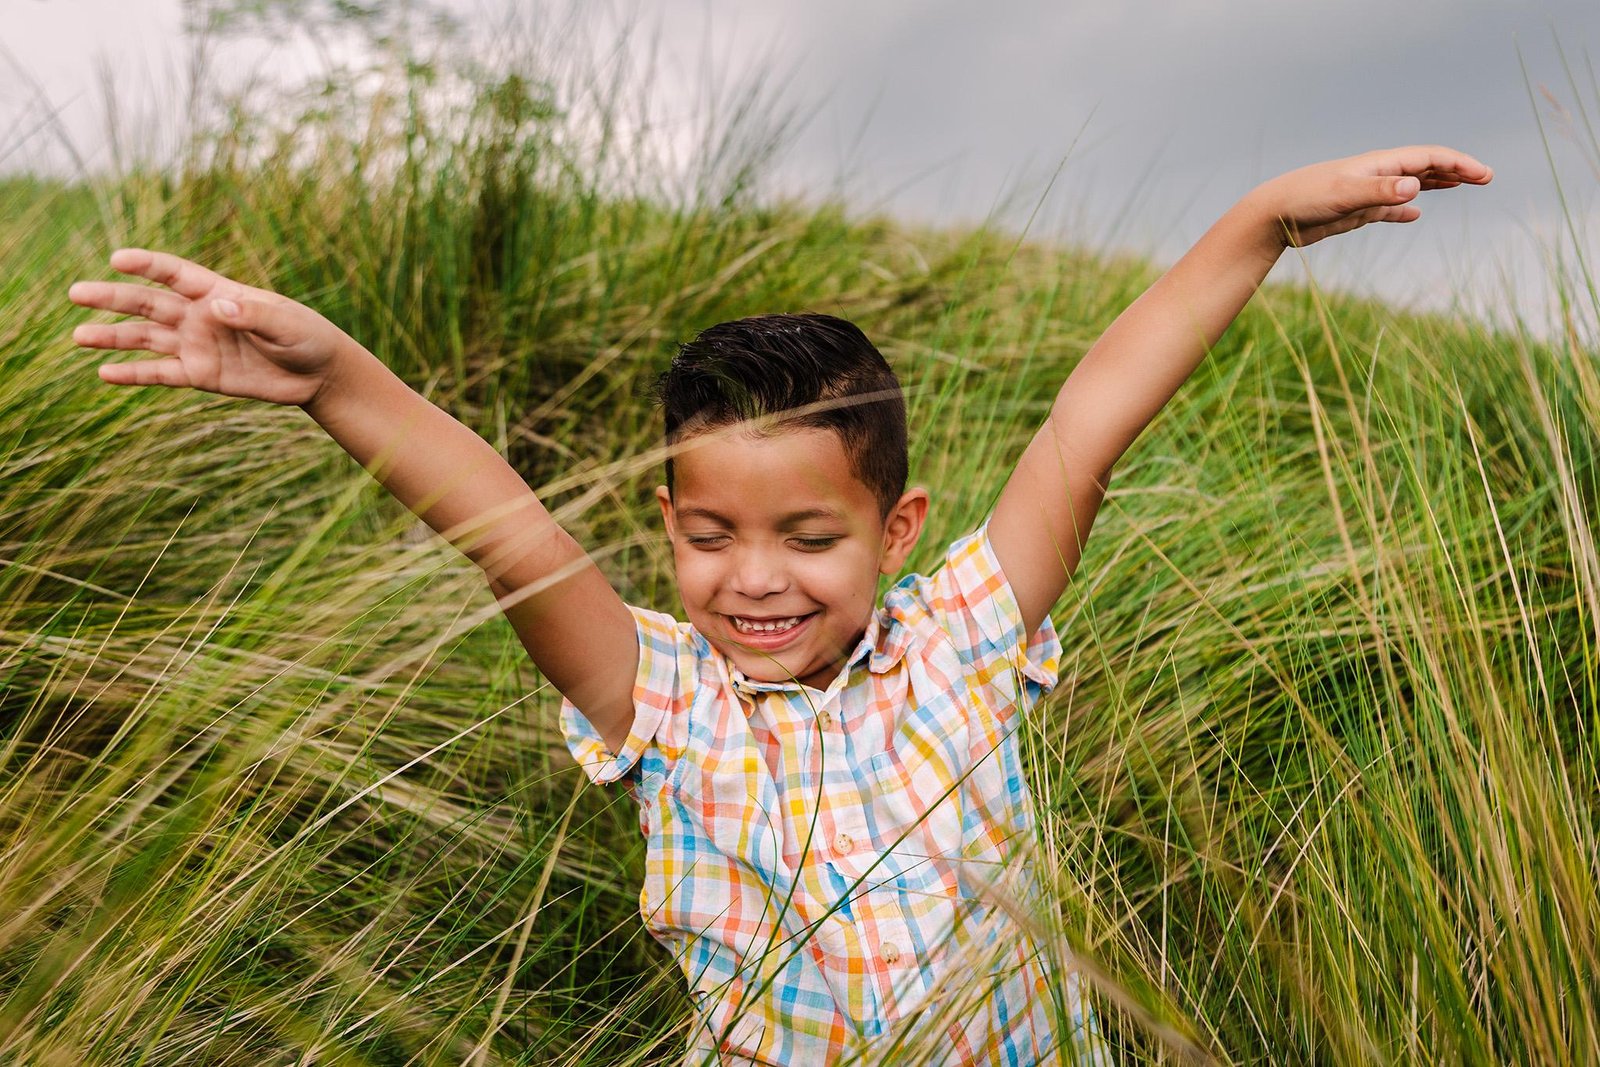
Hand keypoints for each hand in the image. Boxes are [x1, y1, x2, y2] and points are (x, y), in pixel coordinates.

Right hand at [70, 249, 356, 406]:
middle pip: (147, 303)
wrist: (317, 375)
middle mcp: (199, 315)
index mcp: (217, 291)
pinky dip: (134, 374)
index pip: (173, 273)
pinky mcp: (199, 375)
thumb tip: (217, 308)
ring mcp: (196, 345)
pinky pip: (160, 374)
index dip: (145, 265)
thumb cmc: (306, 337)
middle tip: (76, 293)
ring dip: (112, 337)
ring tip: (78, 336)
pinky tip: (104, 374)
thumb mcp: (286, 323)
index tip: (117, 260)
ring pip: (145, 339)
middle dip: (112, 298)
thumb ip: (253, 314)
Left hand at [1245, 145, 1492, 247]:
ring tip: (1461, 185)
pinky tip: (1415, 214)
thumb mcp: (1345, 195)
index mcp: (1378, 165)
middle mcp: (1375, 175)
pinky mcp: (1353, 211)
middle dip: (1455, 170)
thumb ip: (1380, 192)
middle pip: (1423, 167)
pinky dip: (1404, 210)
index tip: (1484, 175)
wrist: (1271, 216)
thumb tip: (1416, 187)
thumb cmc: (1304, 200)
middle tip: (1486, 178)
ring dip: (1435, 183)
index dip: (1458, 163)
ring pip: (1408, 185)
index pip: (1427, 158)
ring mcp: (1365, 192)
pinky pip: (1387, 208)